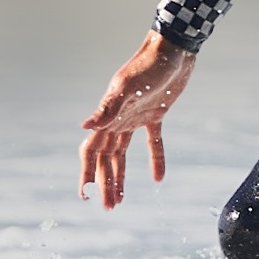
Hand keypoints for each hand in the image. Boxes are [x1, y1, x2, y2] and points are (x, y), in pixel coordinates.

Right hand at [77, 32, 194, 208]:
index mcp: (109, 115)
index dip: (86, 172)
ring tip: (120, 201)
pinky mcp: (156, 114)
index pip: (92, 149)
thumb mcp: (128, 88)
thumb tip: (83, 126)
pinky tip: (157, 179)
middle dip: (105, 184)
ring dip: (120, 177)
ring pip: (122, 154)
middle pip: (106, 158)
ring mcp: (135, 117)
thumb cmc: (150, 65)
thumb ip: (107, 108)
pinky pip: (152, 142)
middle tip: (107, 208)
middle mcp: (118, 118)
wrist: (174, 49)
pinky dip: (154, 160)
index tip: (85, 195)